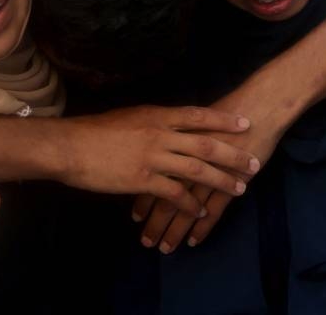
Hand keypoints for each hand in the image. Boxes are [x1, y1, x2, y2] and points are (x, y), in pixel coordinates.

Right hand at [62, 105, 258, 217]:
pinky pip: (175, 193)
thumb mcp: (131, 116)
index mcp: (158, 115)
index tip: (245, 124)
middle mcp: (160, 134)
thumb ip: (154, 121)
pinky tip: (200, 210)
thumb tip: (172, 123)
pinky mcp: (143, 180)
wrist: (71, 146)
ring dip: (221, 180)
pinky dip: (191, 203)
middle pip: (206, 144)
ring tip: (239, 189)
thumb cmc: (97, 131)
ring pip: (196, 170)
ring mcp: (153, 157)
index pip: (198, 116)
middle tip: (254, 163)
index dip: (223, 120)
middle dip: (233, 155)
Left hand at [132, 87, 287, 252]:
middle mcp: (190, 159)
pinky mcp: (232, 181)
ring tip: (165, 248)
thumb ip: (178, 136)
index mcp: (177, 142)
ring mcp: (211, 172)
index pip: (153, 176)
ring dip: (175, 230)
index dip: (143, 199)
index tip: (134, 217)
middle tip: (146, 242)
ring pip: (187, 207)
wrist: (260, 107)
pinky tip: (193, 241)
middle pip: (165, 195)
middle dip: (154, 222)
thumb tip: (160, 150)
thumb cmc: (228, 110)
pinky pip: (214, 210)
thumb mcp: (196, 121)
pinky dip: (202, 227)